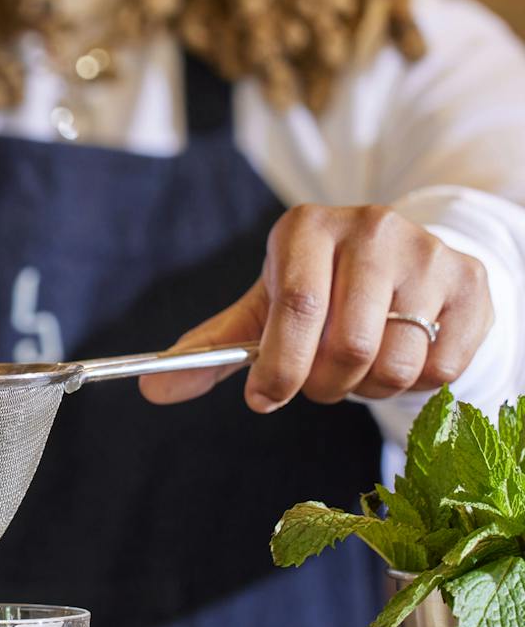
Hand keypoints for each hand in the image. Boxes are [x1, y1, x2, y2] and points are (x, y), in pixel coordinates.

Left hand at [139, 205, 492, 411]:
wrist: (403, 262)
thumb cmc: (321, 289)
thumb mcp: (265, 307)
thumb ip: (212, 348)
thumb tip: (155, 388)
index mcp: (307, 227)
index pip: (296, 308)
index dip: (279, 367)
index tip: (264, 399)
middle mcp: (371, 228)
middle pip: (349, 345)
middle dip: (324, 385)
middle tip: (318, 383)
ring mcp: (427, 253)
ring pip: (397, 363)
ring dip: (369, 387)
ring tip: (360, 366)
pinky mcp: (471, 284)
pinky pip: (441, 368)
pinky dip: (416, 384)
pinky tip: (403, 357)